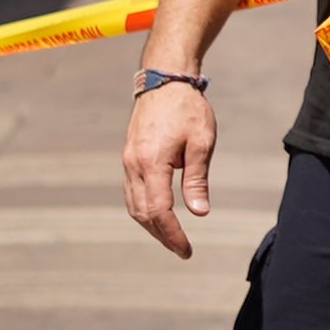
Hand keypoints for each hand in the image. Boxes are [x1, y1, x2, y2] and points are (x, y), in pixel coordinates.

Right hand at [122, 78, 215, 256]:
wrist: (164, 79)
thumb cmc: (188, 108)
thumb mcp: (201, 143)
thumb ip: (197, 180)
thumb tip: (199, 214)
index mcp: (152, 162)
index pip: (160, 211)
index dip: (172, 234)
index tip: (186, 250)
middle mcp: (134, 164)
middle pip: (143, 213)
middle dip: (161, 235)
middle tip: (181, 250)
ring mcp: (127, 161)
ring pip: (133, 205)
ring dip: (151, 225)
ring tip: (171, 237)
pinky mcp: (128, 157)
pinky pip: (132, 192)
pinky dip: (144, 209)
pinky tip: (159, 214)